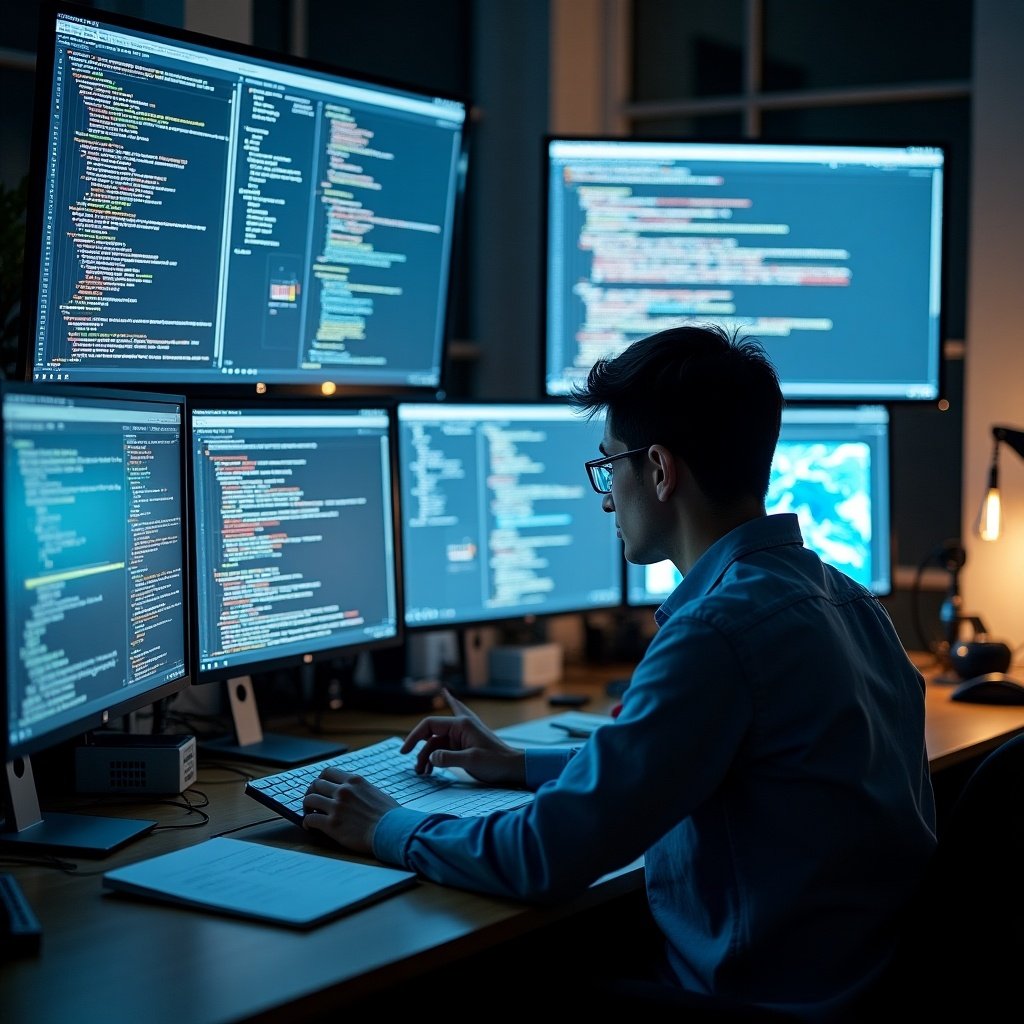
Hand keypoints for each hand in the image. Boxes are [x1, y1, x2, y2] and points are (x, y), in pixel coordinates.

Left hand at [302, 767, 399, 853]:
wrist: (392, 831)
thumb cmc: (390, 815)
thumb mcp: (377, 792)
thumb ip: (362, 790)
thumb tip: (358, 792)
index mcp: (355, 781)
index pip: (328, 772)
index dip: (321, 779)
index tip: (320, 786)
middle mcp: (343, 791)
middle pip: (316, 784)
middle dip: (312, 792)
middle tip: (313, 801)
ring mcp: (336, 807)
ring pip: (309, 799)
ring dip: (307, 805)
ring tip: (309, 812)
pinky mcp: (332, 824)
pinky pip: (310, 819)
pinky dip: (307, 822)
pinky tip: (309, 826)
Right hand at [400, 688, 525, 786]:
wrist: (514, 768)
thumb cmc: (497, 762)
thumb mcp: (472, 761)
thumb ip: (449, 758)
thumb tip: (430, 757)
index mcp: (461, 724)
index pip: (430, 725)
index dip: (414, 737)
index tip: (404, 751)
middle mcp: (460, 727)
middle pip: (431, 735)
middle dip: (421, 751)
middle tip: (416, 769)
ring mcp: (461, 737)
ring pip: (436, 744)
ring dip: (428, 757)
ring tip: (424, 774)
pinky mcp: (463, 747)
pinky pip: (444, 750)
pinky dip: (436, 758)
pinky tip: (431, 768)